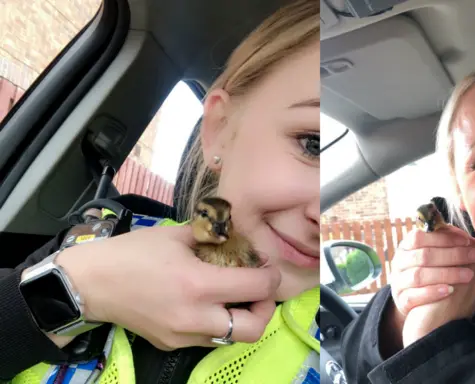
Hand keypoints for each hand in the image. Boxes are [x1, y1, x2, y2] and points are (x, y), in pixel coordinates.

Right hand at [57, 225, 280, 350]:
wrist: (89, 284)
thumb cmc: (131, 253)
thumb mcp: (175, 235)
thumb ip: (210, 236)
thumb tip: (236, 236)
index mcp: (198, 284)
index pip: (256, 288)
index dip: (271, 277)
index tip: (267, 267)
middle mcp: (195, 316)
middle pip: (254, 329)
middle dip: (265, 308)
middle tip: (258, 291)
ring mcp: (183, 335)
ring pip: (232, 338)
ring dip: (243, 319)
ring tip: (235, 297)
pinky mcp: (171, 344)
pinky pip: (208, 339)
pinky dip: (218, 324)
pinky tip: (208, 304)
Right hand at [398, 227, 474, 346]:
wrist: (412, 302)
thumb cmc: (428, 274)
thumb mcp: (434, 256)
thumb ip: (448, 246)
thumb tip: (473, 241)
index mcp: (407, 246)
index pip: (421, 236)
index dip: (444, 238)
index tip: (467, 241)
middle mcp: (400, 262)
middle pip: (423, 255)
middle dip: (453, 254)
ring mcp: (399, 282)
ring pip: (419, 275)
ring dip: (446, 274)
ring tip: (469, 275)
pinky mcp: (401, 300)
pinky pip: (413, 296)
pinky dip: (432, 292)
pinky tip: (450, 291)